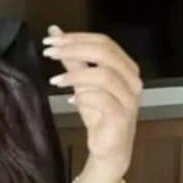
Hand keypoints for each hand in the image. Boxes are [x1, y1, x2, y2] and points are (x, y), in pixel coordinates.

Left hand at [42, 26, 141, 175]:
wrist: (109, 149)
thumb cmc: (99, 114)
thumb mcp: (81, 83)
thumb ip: (71, 58)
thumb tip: (55, 33)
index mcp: (126, 67)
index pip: (104, 42)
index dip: (76, 38)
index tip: (51, 40)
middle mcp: (132, 80)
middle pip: (105, 53)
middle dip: (74, 49)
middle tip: (50, 52)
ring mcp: (129, 99)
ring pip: (104, 75)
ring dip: (75, 74)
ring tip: (55, 81)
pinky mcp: (122, 117)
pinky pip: (103, 100)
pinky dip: (83, 97)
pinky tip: (71, 100)